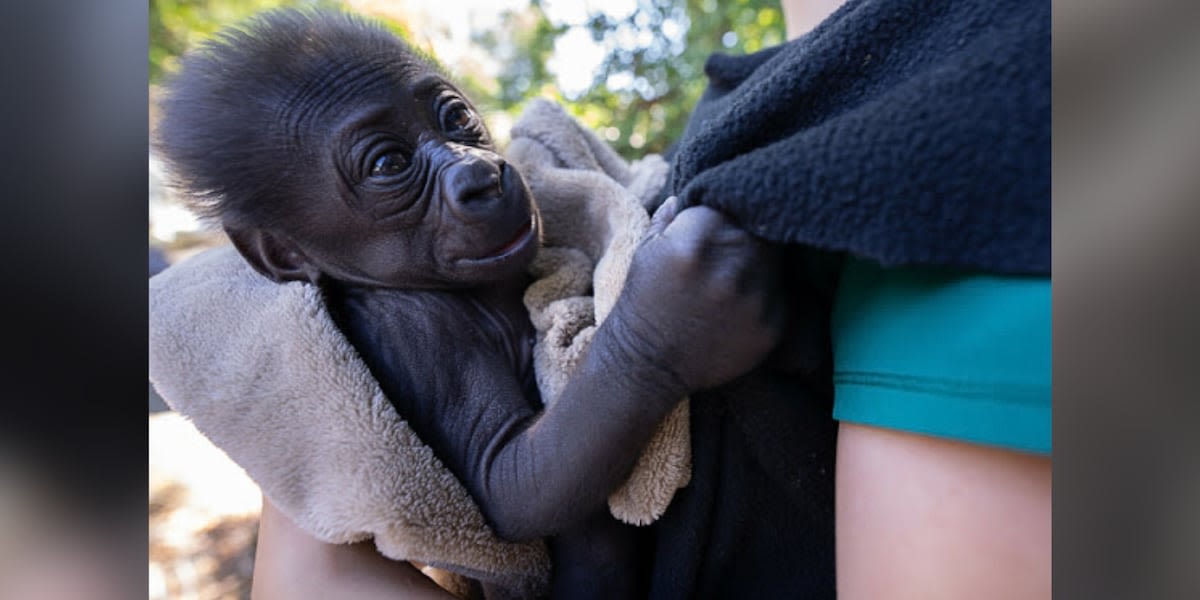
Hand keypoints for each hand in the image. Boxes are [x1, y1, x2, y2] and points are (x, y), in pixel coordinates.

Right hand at [607, 196, 783, 392]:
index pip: (731, 204)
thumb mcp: (646, 253)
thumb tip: (687, 196)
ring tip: (732, 280)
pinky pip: (780, 296)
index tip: (720, 224)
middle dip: (747, 236)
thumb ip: (671, 219)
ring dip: (759, 265)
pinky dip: (766, 297)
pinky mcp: (771, 326)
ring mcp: (754, 298)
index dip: (726, 212)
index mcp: (695, 240)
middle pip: (759, 230)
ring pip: (774, 261)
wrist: (646, 366)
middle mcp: (730, 265)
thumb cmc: (642, 304)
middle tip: (730, 253)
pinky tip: (739, 308)